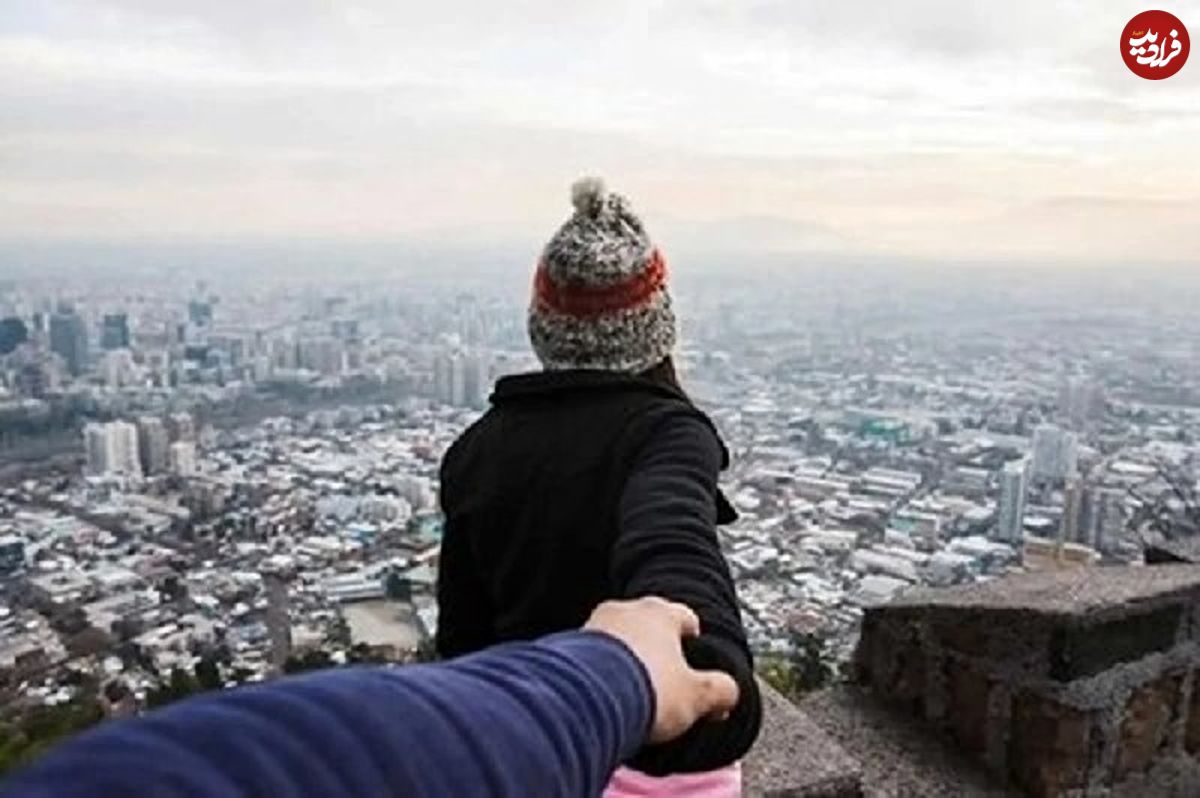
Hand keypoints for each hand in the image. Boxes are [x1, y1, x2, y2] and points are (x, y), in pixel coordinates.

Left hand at [583, 597, 738, 743]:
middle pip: (648, 626)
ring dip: (625, 659)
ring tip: (631, 689)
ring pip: (617, 639)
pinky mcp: (567, 646)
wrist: (586, 698)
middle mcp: (626, 610)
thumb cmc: (647, 689)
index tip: (693, 652)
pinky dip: (599, 671)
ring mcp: (594, 625)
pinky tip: (604, 694)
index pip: (685, 617)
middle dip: (656, 648)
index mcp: (661, 613)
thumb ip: (721, 690)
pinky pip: (591, 657)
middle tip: (663, 677)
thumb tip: (729, 693)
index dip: (693, 638)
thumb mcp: (697, 695)